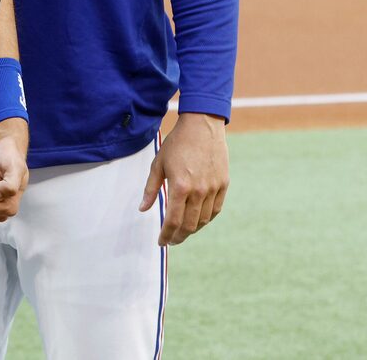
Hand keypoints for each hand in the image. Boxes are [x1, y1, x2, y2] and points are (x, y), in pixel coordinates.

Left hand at [140, 112, 229, 245]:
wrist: (202, 126)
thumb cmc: (177, 144)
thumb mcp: (158, 164)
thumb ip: (151, 189)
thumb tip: (143, 209)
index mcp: (180, 187)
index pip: (173, 221)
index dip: (166, 235)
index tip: (161, 242)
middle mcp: (199, 191)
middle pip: (189, 225)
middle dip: (179, 236)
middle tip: (171, 240)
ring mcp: (213, 188)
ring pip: (203, 220)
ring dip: (192, 230)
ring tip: (182, 232)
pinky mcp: (223, 184)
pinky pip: (215, 210)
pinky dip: (206, 219)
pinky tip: (198, 221)